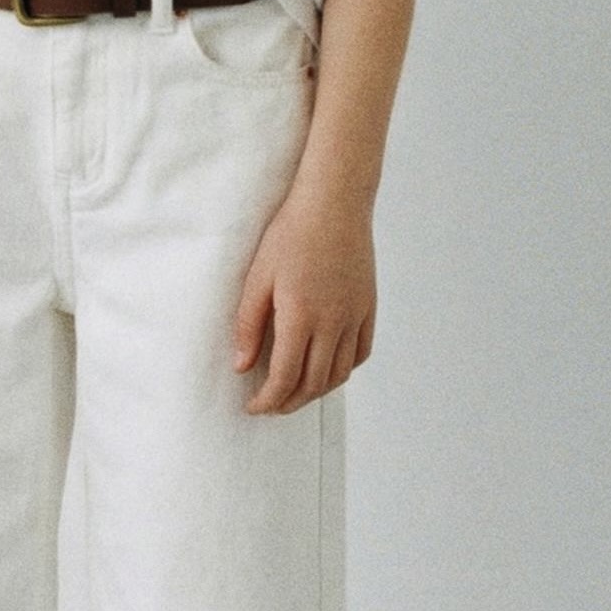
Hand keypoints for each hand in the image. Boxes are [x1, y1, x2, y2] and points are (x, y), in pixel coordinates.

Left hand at [232, 183, 375, 414]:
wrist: (334, 203)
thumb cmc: (291, 234)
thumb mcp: (258, 277)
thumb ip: (248, 325)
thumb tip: (242, 366)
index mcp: (301, 317)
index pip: (285, 377)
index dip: (268, 400)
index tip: (253, 407)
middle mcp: (333, 323)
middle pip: (314, 383)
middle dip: (290, 402)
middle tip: (271, 406)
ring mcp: (355, 316)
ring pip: (340, 373)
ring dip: (317, 391)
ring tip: (297, 393)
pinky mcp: (368, 306)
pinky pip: (361, 352)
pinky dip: (344, 369)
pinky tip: (328, 368)